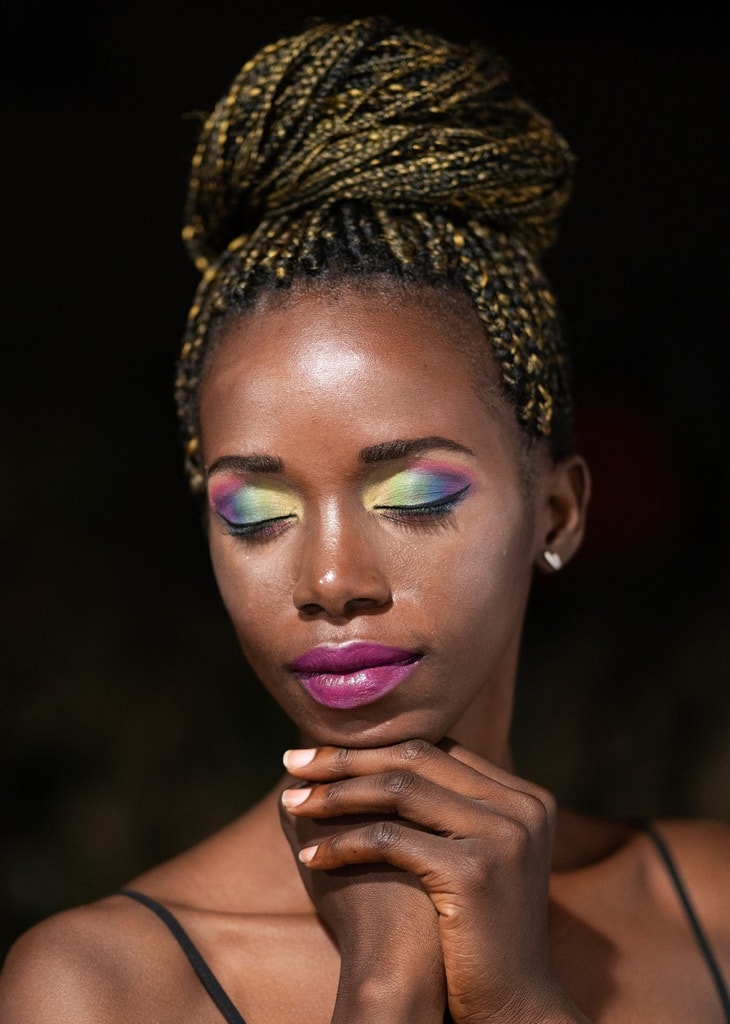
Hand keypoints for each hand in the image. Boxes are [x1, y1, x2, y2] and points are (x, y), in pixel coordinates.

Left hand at [281, 739, 588, 1023]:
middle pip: (416, 758)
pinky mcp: (476, 870)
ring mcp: (504, 835)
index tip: (319, 754)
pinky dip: (344, 844)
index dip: (372, 747)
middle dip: (345, 758)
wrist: (511, 1010)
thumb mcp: (466, 856)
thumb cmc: (471, 936)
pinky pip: (392, 840)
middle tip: (292, 761)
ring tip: (291, 802)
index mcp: (524, 797)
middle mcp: (523, 806)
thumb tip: (361, 761)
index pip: (434, 749)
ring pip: (400, 790)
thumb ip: (438, 808)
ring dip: (335, 794)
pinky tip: (311, 855)